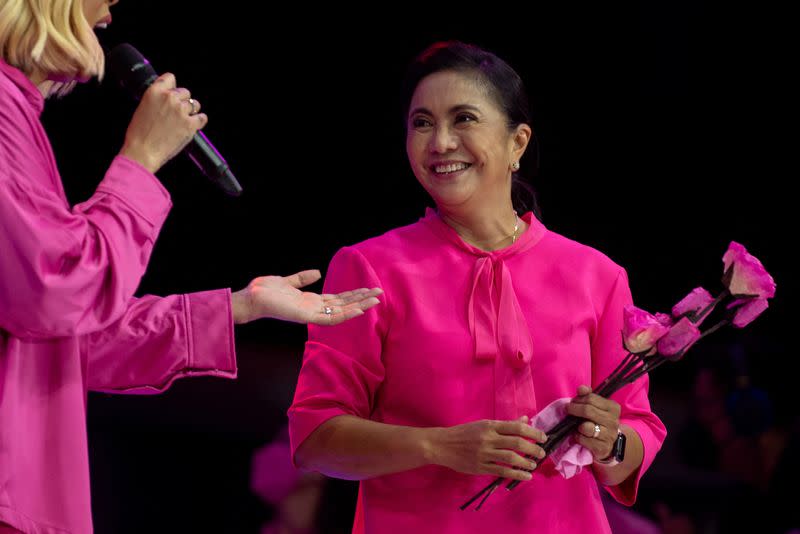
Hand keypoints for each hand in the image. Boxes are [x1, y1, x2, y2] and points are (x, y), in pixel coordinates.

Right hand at [119, 73, 206, 172]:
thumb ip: (156, 100)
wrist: (143, 152)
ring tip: (183, 120)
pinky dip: (199, 121)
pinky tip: (193, 125)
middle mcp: (170, 98)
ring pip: (195, 104)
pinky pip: (202, 118)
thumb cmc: (139, 134)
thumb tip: (166, 99)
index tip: (173, 93)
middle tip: (176, 113)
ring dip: (191, 111)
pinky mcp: (190, 124)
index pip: (170, 78)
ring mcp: (181, 111)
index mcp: (155, 91)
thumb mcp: (142, 108)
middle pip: (185, 92)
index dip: (172, 86)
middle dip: (182, 101)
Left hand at [231, 269, 382, 324]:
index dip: (353, 294)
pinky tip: (359, 309)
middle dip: (362, 299)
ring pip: (342, 312)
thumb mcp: (288, 281)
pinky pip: (331, 318)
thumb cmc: (265, 291)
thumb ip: (303, 278)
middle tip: (380, 294)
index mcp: (311, 301)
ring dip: (359, 307)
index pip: (338, 299)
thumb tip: (318, 272)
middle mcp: (314, 308)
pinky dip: (346, 314)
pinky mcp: (307, 317)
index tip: (368, 288)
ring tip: (376, 300)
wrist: (251, 298)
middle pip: (344, 305)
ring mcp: (311, 314)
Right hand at [429, 416, 547, 481]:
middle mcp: (488, 438)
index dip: (532, 432)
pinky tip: (526, 476)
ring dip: (526, 462)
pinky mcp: (480, 467)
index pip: (516, 427)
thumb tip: (525, 420)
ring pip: (511, 458)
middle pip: (516, 442)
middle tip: (542, 453)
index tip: (543, 437)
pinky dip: (516, 474)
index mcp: (490, 425)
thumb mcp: (483, 425)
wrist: (443, 445)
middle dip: (533, 448)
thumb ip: (505, 425)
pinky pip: (502, 471)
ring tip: (533, 465)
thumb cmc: (464, 433)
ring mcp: (484, 453)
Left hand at [566, 385, 620, 461]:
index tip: (573, 402)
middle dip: (574, 409)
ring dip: (577, 426)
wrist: (609, 443)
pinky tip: (580, 436)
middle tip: (569, 410)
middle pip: (587, 410)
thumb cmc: (599, 421)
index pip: (591, 398)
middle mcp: (613, 421)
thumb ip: (588, 395)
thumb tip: (581, 388)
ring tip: (577, 426)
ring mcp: (609, 435)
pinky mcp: (603, 448)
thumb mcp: (596, 407)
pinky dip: (578, 437)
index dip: (578, 399)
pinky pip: (583, 440)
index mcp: (613, 408)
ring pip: (585, 427)